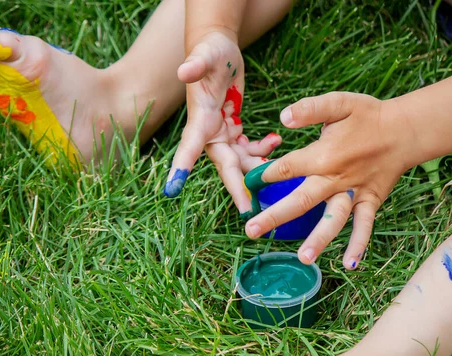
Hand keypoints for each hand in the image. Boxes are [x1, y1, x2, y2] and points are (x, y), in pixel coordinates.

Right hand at [164, 31, 281, 213]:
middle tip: (250, 211)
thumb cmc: (210, 51)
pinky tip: (276, 141)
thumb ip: (196, 64)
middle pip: (224, 166)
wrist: (218, 50)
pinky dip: (263, 149)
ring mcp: (221, 134)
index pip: (188, 148)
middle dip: (237, 188)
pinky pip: (249, 149)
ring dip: (257, 169)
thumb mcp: (205, 55)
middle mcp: (208, 133)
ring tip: (279, 170)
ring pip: (240, 162)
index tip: (172, 191)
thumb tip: (183, 71)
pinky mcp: (233, 130)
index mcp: (199, 121)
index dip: (181, 169)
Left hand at [245, 92, 415, 267]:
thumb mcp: (339, 103)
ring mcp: (354, 193)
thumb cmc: (367, 116)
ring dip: (319, 239)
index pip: (287, 167)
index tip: (248, 183)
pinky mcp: (370, 201)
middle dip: (275, 216)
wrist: (404, 130)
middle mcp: (336, 178)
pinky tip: (349, 266)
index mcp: (324, 155)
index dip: (265, 175)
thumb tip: (282, 117)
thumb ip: (311, 109)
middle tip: (251, 231)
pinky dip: (358, 245)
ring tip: (302, 259)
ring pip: (334, 219)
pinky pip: (365, 225)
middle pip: (301, 200)